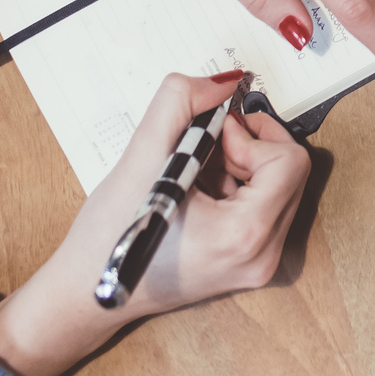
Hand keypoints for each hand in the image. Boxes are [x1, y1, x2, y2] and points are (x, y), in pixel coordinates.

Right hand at [0, 73, 311, 375]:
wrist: (84, 295)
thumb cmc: (109, 238)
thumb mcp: (141, 158)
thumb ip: (181, 103)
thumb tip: (224, 81)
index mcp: (245, 237)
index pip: (290, 161)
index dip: (253, 135)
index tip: (214, 135)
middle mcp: (262, 257)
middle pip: (290, 172)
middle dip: (249, 146)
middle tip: (204, 144)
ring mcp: (257, 265)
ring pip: (278, 187)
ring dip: (241, 164)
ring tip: (194, 169)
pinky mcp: (247, 264)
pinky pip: (264, 207)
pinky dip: (237, 186)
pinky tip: (197, 190)